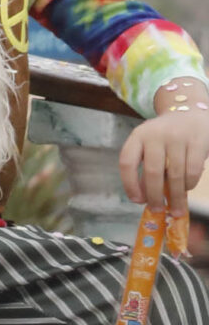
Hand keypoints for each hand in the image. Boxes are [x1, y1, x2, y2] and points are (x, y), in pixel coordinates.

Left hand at [120, 86, 208, 209]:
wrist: (191, 113)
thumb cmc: (166, 137)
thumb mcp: (150, 145)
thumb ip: (145, 166)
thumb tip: (144, 197)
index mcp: (138, 135)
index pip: (127, 161)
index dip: (129, 183)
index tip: (136, 200)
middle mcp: (155, 134)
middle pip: (152, 171)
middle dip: (154, 195)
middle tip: (157, 210)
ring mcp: (178, 137)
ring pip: (175, 175)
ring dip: (175, 196)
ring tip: (175, 209)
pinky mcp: (198, 142)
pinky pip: (193, 171)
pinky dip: (189, 184)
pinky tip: (187, 189)